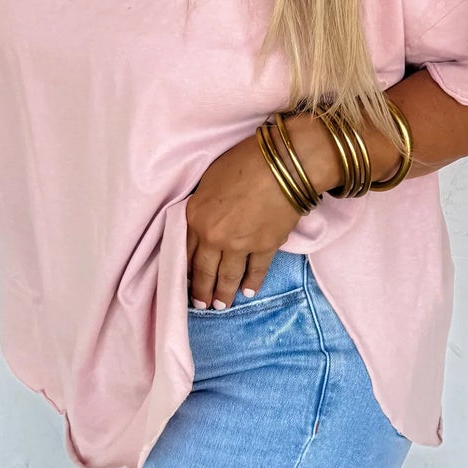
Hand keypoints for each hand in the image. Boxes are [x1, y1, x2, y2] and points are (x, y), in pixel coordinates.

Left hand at [185, 116, 339, 309]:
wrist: (283, 164)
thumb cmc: (244, 161)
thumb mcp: (210, 180)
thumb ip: (204, 206)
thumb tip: (205, 221)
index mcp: (195, 217)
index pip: (185, 250)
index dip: (185, 268)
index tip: (184, 282)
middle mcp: (213, 237)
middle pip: (204, 270)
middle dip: (201, 291)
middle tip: (200, 306)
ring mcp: (240, 245)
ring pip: (228, 276)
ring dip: (224, 294)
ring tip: (221, 306)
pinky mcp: (265, 247)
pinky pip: (256, 271)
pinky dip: (252, 283)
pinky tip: (248, 292)